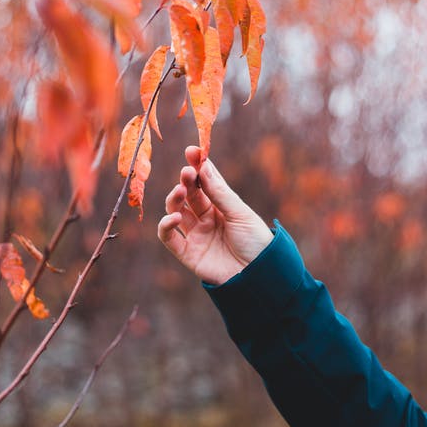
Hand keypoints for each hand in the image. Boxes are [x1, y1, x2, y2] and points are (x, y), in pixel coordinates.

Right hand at [158, 146, 272, 284]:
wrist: (260, 276)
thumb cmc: (256, 242)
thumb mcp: (240, 213)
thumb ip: (219, 192)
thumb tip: (203, 166)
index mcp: (221, 206)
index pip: (205, 182)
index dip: (197, 166)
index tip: (192, 151)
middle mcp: (206, 218)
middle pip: (189, 194)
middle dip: (186, 180)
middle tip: (187, 171)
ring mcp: (196, 235)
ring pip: (176, 211)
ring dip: (175, 199)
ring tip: (181, 191)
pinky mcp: (187, 254)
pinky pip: (169, 238)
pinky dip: (166, 226)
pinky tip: (174, 218)